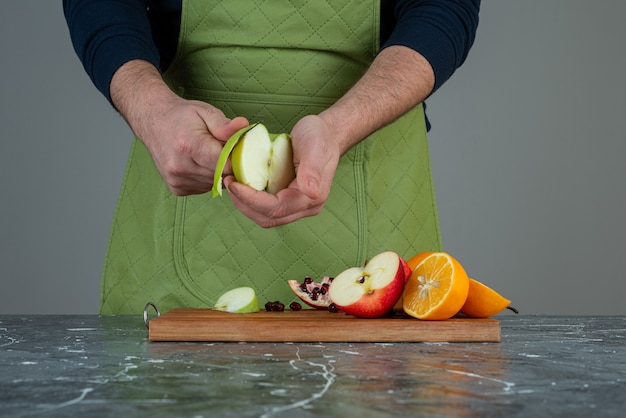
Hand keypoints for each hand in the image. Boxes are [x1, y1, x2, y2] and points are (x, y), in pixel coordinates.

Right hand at [110, 60, 248, 195]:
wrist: (153, 122)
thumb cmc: (182, 116)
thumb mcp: (205, 112)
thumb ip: (225, 124)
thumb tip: (244, 126)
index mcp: (190, 146)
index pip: (225, 164)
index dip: (237, 159)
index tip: (239, 150)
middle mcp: (180, 166)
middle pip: (221, 175)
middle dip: (228, 164)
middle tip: (223, 148)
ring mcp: (177, 179)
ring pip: (214, 184)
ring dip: (218, 172)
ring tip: (208, 154)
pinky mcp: (177, 188)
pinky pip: (204, 188)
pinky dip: (207, 178)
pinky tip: (200, 163)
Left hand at [224, 115, 340, 227]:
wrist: (325, 134)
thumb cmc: (319, 136)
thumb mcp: (315, 146)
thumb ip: (313, 170)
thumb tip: (311, 192)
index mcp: (311, 197)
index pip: (276, 208)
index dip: (251, 200)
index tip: (233, 183)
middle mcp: (305, 207)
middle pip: (268, 218)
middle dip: (244, 204)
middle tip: (227, 183)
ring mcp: (297, 207)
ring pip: (265, 217)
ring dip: (245, 204)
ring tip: (231, 184)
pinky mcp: (288, 201)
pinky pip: (266, 208)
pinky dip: (250, 200)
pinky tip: (240, 185)